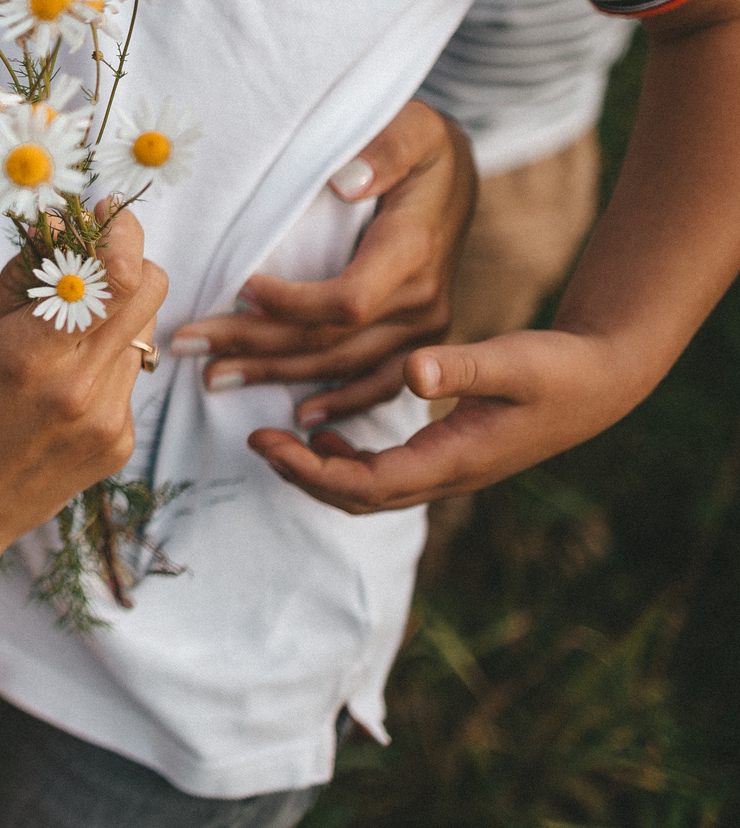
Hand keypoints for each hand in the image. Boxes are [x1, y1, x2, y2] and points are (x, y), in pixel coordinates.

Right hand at [0, 213, 169, 581]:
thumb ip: (22, 276)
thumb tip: (63, 221)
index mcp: (30, 352)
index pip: (115, 272)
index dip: (121, 231)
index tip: (106, 212)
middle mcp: (80, 387)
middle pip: (151, 289)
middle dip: (127, 261)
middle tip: (89, 256)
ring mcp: (108, 420)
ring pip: (144, 329)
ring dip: (115, 312)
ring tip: (62, 333)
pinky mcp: (121, 443)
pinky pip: (131, 374)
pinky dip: (107, 359)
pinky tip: (62, 383)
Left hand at [166, 100, 473, 427]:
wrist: (457, 174)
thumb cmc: (421, 144)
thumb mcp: (414, 128)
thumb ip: (386, 149)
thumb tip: (348, 180)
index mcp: (413, 252)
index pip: (346, 301)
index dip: (289, 304)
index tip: (237, 288)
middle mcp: (423, 301)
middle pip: (329, 342)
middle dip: (253, 345)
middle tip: (187, 345)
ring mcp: (424, 329)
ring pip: (341, 367)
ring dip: (274, 375)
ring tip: (213, 376)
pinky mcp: (418, 341)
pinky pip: (378, 384)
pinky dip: (338, 402)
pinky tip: (297, 416)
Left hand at [247, 329, 642, 511]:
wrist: (601, 380)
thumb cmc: (559, 368)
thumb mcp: (513, 360)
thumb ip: (463, 366)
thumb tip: (413, 372)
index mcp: (456, 458)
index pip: (368, 484)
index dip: (311, 471)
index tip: (266, 442)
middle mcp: (449, 474)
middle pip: (360, 497)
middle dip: (303, 475)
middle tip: (256, 439)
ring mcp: (450, 469)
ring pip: (371, 490)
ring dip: (321, 472)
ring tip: (278, 440)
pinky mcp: (451, 455)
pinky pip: (387, 474)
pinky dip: (349, 462)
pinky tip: (329, 434)